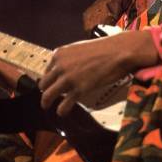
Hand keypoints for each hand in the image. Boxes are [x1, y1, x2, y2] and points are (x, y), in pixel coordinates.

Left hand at [39, 30, 158, 115]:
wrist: (118, 51)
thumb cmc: (103, 49)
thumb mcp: (80, 49)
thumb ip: (69, 59)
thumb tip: (66, 69)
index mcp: (60, 54)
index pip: (46, 71)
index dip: (49, 80)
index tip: (51, 85)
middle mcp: (60, 65)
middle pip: (44, 84)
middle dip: (46, 91)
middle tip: (49, 97)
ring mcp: (69, 78)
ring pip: (48, 95)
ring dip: (46, 103)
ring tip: (48, 107)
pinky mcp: (79, 89)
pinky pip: (63, 105)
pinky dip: (61, 111)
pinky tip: (63, 112)